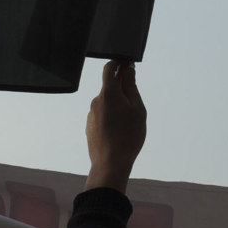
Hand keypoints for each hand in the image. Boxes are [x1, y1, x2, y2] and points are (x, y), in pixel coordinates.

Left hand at [84, 59, 146, 192]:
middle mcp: (96, 100)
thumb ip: (131, 87)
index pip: (109, 69)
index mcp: (108, 93)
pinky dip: (111, 118)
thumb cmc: (128, 136)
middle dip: (121, 90)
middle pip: (109, 87)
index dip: (118, 63)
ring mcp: (91, 114)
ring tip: (128, 124)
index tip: (127, 65)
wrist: (110, 163)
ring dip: (117, 106)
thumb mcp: (137, 109)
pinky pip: (102, 115)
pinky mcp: (90, 126)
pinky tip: (119, 132)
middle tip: (135, 103)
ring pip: (107, 103)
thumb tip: (128, 71)